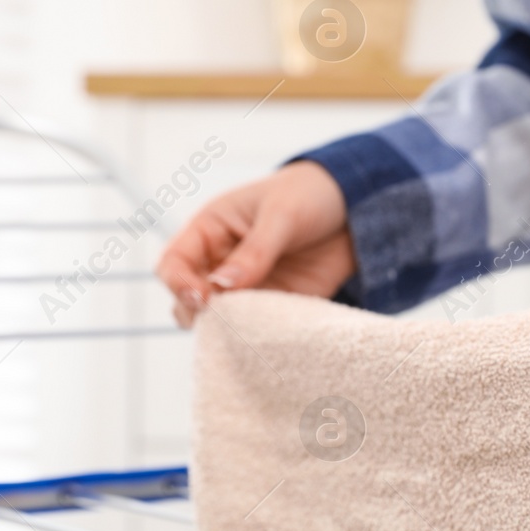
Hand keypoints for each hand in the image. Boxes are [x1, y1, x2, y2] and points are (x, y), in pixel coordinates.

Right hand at [157, 160, 353, 327]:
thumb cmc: (309, 195)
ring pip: (219, 320)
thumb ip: (255, 250)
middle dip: (197, 314)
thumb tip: (223, 284)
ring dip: (227, 329)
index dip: (178, 283)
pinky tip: (271, 335)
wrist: (356, 209)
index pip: (173, 263)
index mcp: (210, 230)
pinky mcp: (274, 304)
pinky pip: (256, 328)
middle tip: (223, 319)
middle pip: (187, 300)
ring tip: (248, 330)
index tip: (203, 298)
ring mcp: (246, 287)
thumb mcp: (282, 213)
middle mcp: (220, 262)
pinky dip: (258, 335)